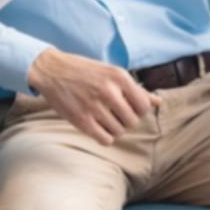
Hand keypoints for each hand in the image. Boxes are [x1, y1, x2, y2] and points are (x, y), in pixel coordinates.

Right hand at [26, 48, 159, 145]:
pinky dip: (104, 137)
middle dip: (125, 121)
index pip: (143, 106)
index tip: (127, 108)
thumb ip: (135, 89)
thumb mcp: (111, 73)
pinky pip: (105, 139)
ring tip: (103, 119)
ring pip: (119, 132)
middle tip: (113, 114)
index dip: (138, 111)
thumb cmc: (84, 71)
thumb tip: (158, 102)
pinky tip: (97, 127)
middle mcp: (108, 91)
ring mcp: (94, 106)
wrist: (51, 70)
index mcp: (119, 76)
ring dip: (114, 129)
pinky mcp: (81, 120)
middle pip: (132, 121)